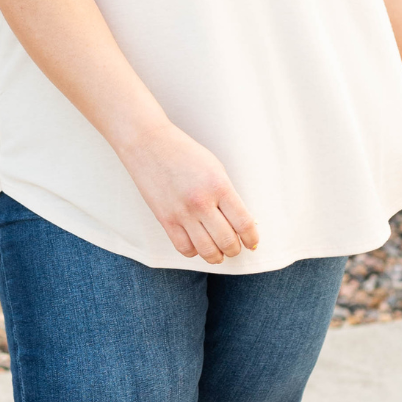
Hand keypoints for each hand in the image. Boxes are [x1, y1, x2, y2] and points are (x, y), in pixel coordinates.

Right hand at [117, 121, 258, 262]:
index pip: (243, 223)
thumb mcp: (215, 169)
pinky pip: (184, 248)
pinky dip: (194, 252)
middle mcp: (201, 202)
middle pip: (227, 241)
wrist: (148, 144)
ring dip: (217, 257)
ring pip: (207, 251)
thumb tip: (242, 223)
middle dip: (235, 250)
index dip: (251, 238)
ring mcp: (182, 213)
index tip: (252, 242)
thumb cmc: (185, 154)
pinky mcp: (165, 220)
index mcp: (219, 186)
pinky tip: (198, 245)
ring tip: (219, 253)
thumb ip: (228, 195)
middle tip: (236, 248)